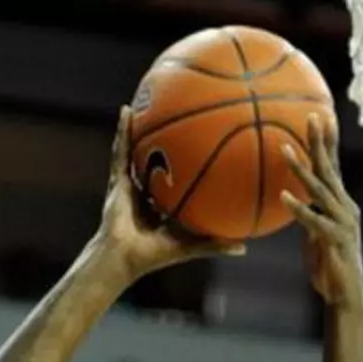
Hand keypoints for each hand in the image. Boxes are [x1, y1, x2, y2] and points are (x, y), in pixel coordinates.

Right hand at [98, 106, 245, 275]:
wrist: (124, 258)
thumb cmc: (154, 256)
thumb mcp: (191, 246)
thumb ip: (215, 244)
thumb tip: (245, 247)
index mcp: (162, 207)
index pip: (176, 183)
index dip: (186, 168)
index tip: (202, 150)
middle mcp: (146, 193)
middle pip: (158, 161)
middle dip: (166, 143)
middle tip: (182, 120)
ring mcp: (130, 186)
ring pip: (137, 151)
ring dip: (141, 128)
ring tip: (149, 102)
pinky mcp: (117, 181)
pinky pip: (121, 151)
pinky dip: (122, 130)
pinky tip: (128, 110)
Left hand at [280, 115, 362, 308]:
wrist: (345, 296)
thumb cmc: (328, 266)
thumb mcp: (315, 235)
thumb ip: (308, 216)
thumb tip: (291, 201)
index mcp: (342, 204)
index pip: (334, 167)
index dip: (328, 142)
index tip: (321, 116)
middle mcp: (346, 208)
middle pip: (331, 169)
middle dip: (320, 142)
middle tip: (311, 115)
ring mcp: (343, 223)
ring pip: (321, 190)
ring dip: (301, 168)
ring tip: (284, 149)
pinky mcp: (335, 240)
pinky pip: (313, 220)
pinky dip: (299, 208)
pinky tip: (283, 196)